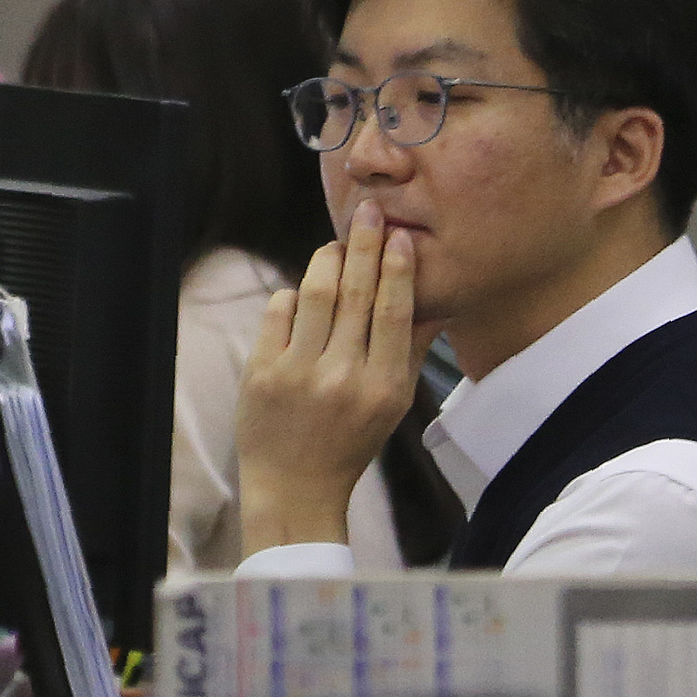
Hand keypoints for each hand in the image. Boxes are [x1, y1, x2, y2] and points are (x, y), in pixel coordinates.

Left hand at [233, 201, 419, 556]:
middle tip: (369, 211)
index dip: (398, 269)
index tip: (401, 236)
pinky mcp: (262, 371)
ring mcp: (298, 373)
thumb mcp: (394, 404)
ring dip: (328, 260)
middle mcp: (341, 377)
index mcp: (382, 387)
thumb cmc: (351, 440)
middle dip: (364, 245)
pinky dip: (293, 294)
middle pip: (357, 294)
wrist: (295, 485)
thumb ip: (410, 351)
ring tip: (337, 245)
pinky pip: (280, 310)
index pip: (393, 313)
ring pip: (316, 293)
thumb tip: (434, 299)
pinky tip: (304, 293)